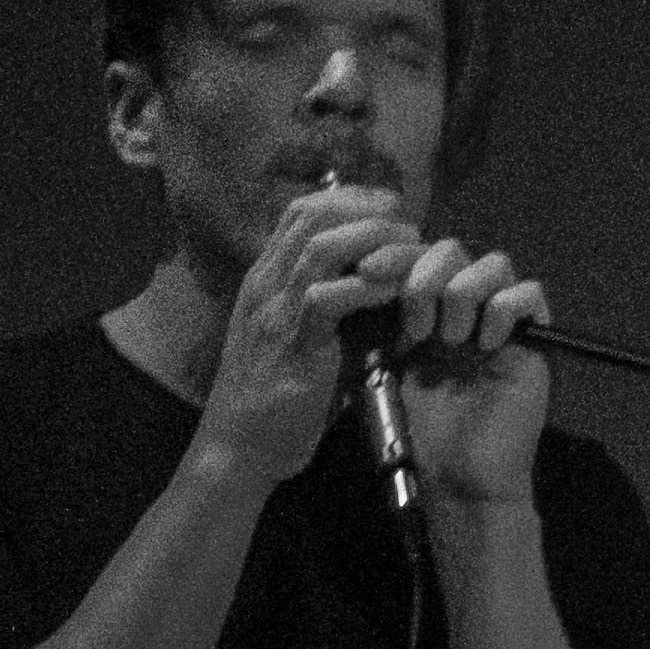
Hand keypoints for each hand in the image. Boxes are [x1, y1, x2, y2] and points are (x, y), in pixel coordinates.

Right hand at [196, 178, 407, 477]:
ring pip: (320, 247)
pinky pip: (326, 297)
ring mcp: (273, 311)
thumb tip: (382, 291)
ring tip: (410, 248)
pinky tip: (397, 291)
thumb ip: (329, 309)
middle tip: (407, 222)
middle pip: (311, 216)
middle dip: (366, 210)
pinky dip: (367, 287)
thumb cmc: (276, 401)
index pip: (299, 213)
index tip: (389, 208)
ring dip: (373, 240)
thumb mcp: (301, 339)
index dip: (347, 199)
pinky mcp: (290, 344)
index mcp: (265, 280)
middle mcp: (264, 285)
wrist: (239, 449)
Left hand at [374, 235, 553, 507]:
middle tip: (414, 325)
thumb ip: (377, 319)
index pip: (415, 254)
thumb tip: (356, 268)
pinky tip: (486, 345)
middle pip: (453, 249)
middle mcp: (463, 309)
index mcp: (424, 310)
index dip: (392, 252)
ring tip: (450, 340)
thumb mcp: (381, 364)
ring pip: (494, 264)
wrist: (455, 478)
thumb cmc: (416, 431)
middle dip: (425, 277)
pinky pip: (530, 295)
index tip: (365, 271)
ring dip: (463, 294)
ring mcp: (499, 323)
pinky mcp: (533, 344)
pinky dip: (505, 310)